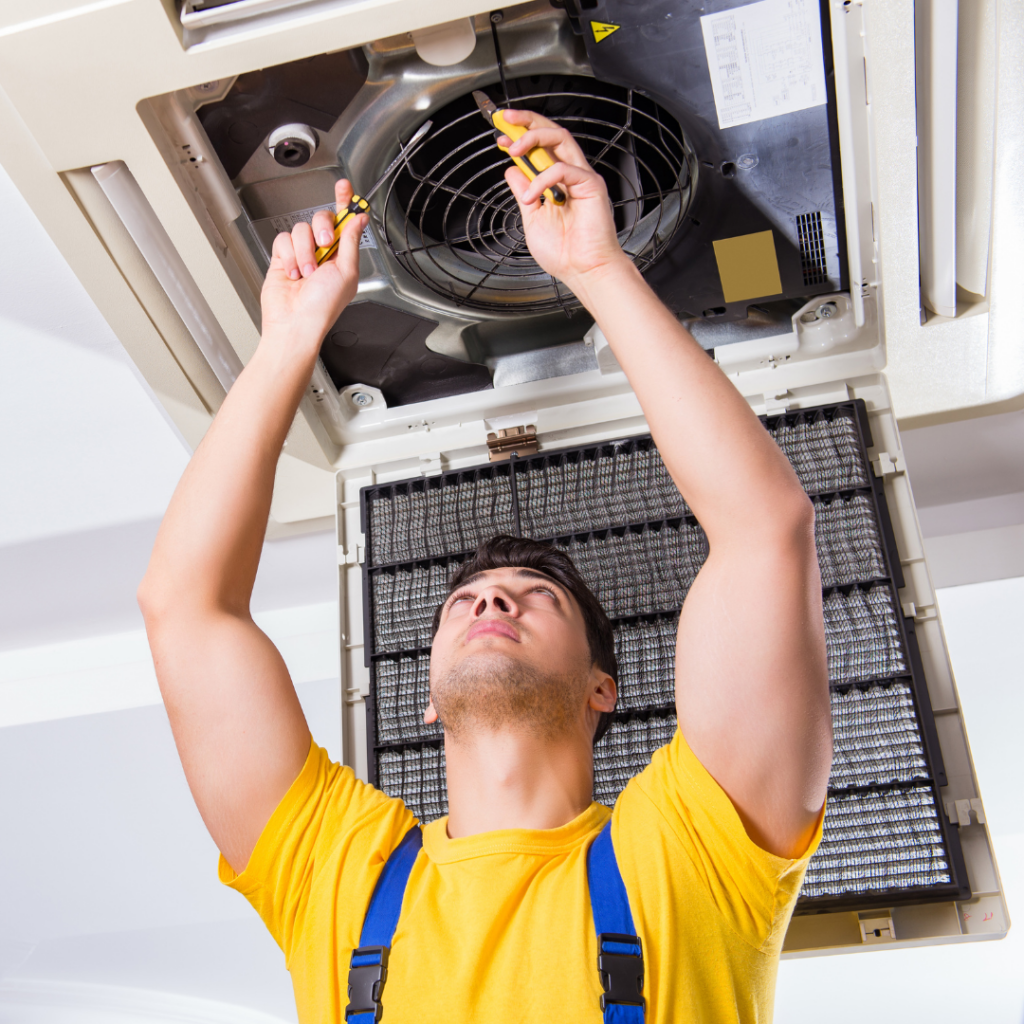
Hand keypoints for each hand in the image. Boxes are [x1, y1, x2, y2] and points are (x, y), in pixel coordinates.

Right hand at [259, 177, 366, 346]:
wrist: (295, 322)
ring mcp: (302, 254)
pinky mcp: (282, 257)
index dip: (345, 202)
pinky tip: (292, 273)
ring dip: (304, 251)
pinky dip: (287, 255)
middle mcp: (323, 253)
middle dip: (322, 230)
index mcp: (343, 256)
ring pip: (300, 229)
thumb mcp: (347, 272)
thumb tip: (359, 219)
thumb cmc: (323, 307)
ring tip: (306, 272)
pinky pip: (283, 239)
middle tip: (324, 245)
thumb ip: (351, 242)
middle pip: (321, 219)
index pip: (345, 221)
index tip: (344, 186)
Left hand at [499, 110, 629, 291]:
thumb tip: (512, 171)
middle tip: (505, 120)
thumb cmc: (564, 253)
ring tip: (513, 149)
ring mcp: (582, 178)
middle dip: (526, 121)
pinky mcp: (591, 186)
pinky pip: (563, 169)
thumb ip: (523, 192)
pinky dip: (542, 179)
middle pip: (551, 132)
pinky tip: (532, 196)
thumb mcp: (531, 218)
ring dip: (533, 137)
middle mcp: (571, 174)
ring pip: (560, 138)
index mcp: (557, 181)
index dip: (519, 135)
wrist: (583, 271)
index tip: (500, 135)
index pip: (540, 147)